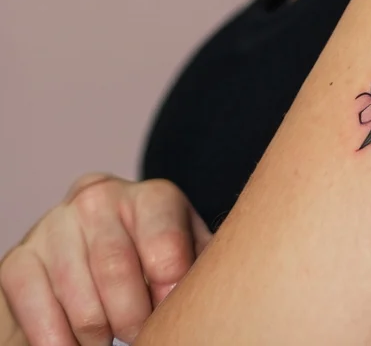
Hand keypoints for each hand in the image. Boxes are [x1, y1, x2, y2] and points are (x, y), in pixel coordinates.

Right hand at [0, 174, 211, 345]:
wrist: (91, 259)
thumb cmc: (152, 263)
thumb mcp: (185, 257)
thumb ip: (195, 268)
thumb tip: (192, 297)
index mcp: (152, 195)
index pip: (164, 239)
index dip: (169, 286)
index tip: (170, 310)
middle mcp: (100, 197)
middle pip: (116, 269)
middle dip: (132, 317)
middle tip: (140, 334)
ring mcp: (54, 225)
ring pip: (79, 298)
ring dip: (98, 333)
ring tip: (109, 337)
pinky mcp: (18, 260)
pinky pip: (36, 311)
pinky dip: (58, 341)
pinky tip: (75, 345)